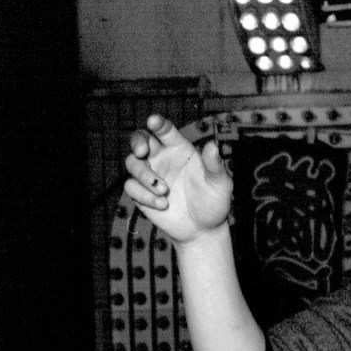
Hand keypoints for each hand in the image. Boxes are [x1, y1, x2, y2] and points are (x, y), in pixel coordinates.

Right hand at [121, 116, 230, 245]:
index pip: (165, 131)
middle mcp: (162, 158)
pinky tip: (162, 204)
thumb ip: (215, 166)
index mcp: (179, 149)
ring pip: (132, 163)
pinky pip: (131, 186)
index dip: (158, 123)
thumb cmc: (213, 201)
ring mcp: (149, 174)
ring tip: (165, 190)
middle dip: (137, 142)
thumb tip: (213, 146)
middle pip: (140, 139)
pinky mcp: (140, 192)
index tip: (154, 121)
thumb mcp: (220, 184)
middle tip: (142, 151)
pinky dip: (144, 195)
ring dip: (145, 175)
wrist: (203, 228)